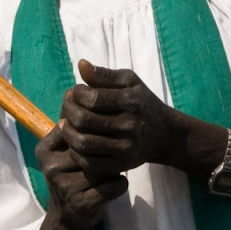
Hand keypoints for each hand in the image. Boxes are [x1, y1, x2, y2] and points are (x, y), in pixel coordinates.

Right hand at [35, 124, 126, 229]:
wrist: (67, 215)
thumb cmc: (73, 173)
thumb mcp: (67, 150)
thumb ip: (76, 129)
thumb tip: (90, 104)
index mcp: (44, 150)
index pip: (76, 130)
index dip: (95, 133)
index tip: (103, 138)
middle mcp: (50, 168)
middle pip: (90, 149)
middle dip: (105, 152)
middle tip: (111, 156)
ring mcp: (63, 187)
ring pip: (101, 168)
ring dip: (113, 169)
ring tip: (112, 170)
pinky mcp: (79, 205)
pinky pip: (110, 187)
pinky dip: (119, 184)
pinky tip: (118, 183)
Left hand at [58, 59, 178, 175]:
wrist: (165, 134)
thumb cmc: (142, 102)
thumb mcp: (129, 82)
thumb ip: (104, 74)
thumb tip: (81, 64)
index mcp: (130, 101)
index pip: (92, 98)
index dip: (77, 94)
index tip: (75, 92)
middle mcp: (129, 126)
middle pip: (84, 121)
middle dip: (68, 111)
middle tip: (66, 107)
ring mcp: (125, 148)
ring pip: (83, 143)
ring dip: (67, 133)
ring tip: (64, 124)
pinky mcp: (121, 165)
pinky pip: (89, 162)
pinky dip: (75, 151)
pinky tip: (74, 140)